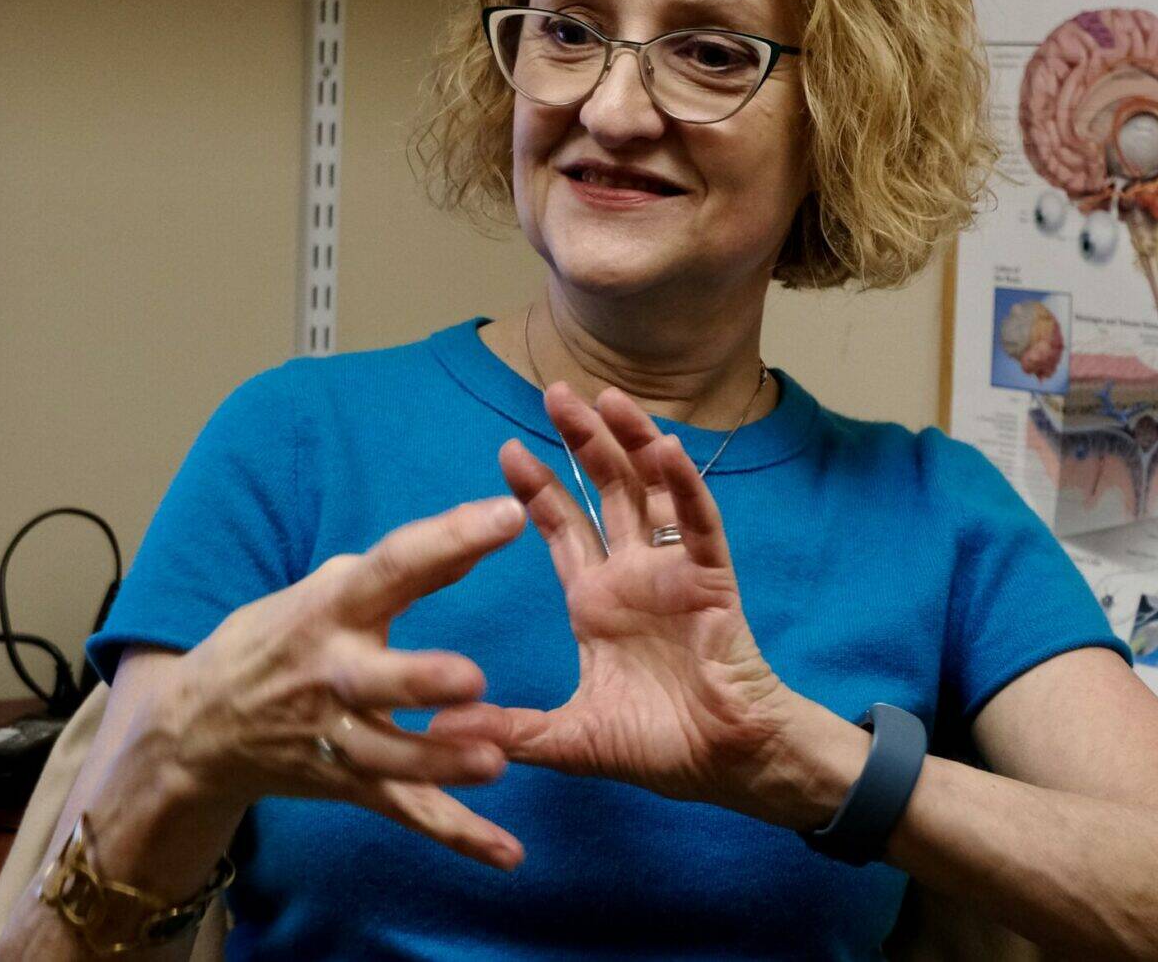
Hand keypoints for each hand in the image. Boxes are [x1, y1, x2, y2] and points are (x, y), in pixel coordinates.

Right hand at [154, 495, 530, 869]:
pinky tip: (505, 852)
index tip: (508, 516)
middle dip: (419, 682)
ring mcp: (337, 737)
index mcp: (333, 609)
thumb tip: (483, 535)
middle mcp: (334, 675)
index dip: (449, 540)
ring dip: (440, 763)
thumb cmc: (281, 639)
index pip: (394, 568)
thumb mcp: (329, 589)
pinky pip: (406, 812)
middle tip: (472, 679)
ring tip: (494, 760)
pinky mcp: (348, 784)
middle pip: (376, 679)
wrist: (197, 726)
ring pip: (392, 757)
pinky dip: (456, 835)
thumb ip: (411, 568)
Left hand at [427, 385, 817, 822]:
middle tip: (554, 393)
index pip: (562, 528)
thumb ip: (507, 730)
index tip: (507, 449)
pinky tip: (667, 451)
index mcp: (596, 601)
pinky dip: (683, 487)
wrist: (722, 765)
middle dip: (581, 441)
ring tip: (608, 398)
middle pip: (605, 490)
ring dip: (632, 443)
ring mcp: (672, 572)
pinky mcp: (711, 580)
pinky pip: (697, 525)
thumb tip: (435, 732)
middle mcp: (632, 574)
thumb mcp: (567, 738)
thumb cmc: (656, 746)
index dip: (537, 488)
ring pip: (651, 491)